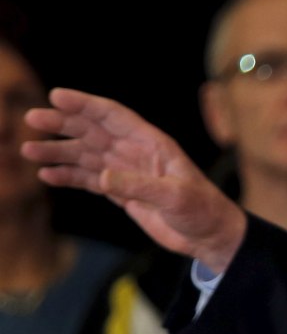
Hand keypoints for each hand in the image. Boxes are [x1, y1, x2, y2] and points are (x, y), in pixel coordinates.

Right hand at [23, 88, 246, 272]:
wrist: (209, 237)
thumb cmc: (203, 211)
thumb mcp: (176, 197)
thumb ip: (140, 186)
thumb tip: (102, 177)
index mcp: (153, 144)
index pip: (114, 116)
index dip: (86, 105)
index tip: (57, 96)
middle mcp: (136, 153)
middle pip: (93, 132)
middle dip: (63, 124)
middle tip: (31, 119)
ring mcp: (127, 173)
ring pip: (86, 156)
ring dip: (58, 152)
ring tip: (29, 150)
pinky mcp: (122, 193)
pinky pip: (89, 180)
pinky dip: (68, 176)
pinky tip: (47, 175)